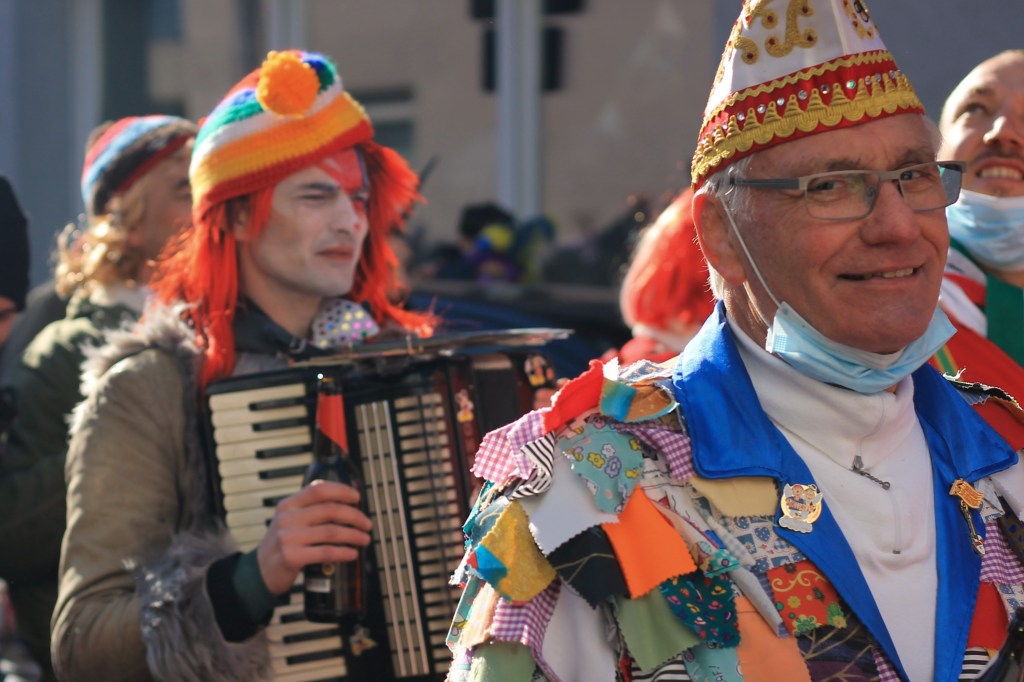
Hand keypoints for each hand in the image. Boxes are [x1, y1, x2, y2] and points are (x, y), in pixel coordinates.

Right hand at [255, 480, 372, 594]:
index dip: (341, 490)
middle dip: (355, 516)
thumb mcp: (290, 520)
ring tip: (365, 539)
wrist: (261, 571)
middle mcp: (287, 518)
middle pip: (330, 510)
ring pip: (331, 531)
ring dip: (354, 535)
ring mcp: (288, 537)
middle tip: (367, 523)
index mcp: (289, 504)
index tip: (357, 497)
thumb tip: (346, 502)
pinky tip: (352, 553)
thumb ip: (311, 509)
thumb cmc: (283, 543)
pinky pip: (325, 552)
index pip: (318, 489)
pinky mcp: (291, 557)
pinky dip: (343, 552)